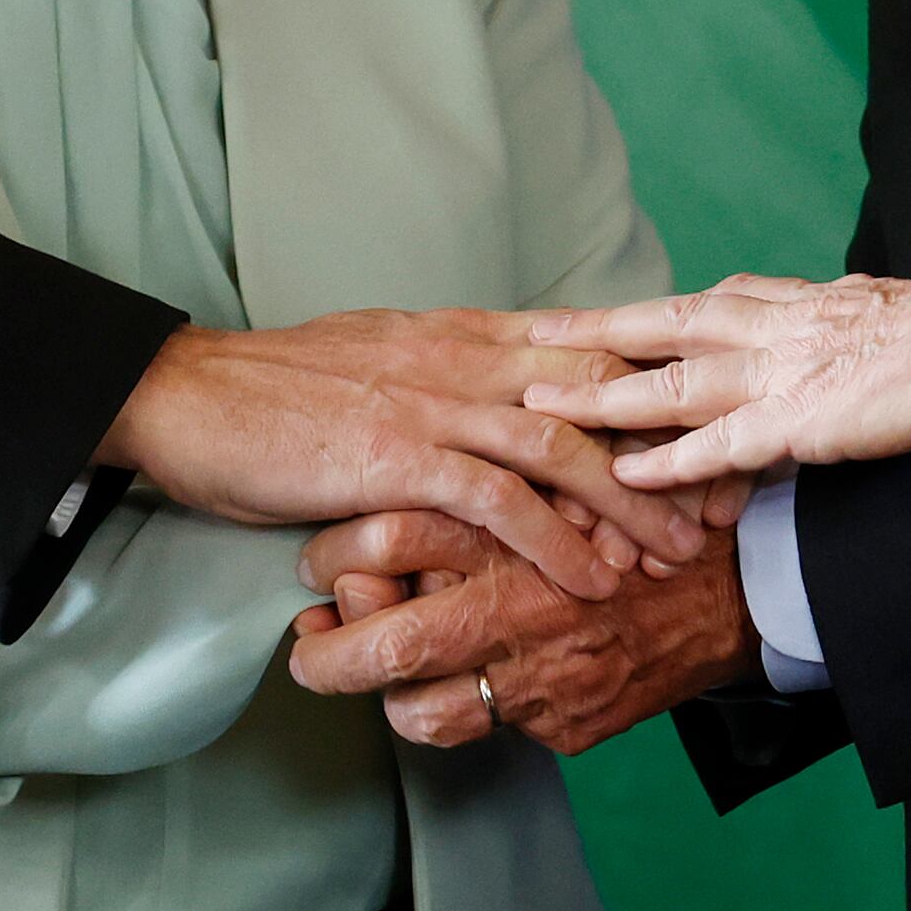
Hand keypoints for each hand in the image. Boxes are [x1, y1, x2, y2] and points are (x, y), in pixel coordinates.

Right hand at [99, 313, 707, 601]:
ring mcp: (431, 402)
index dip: (656, 389)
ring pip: (561, 444)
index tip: (713, 428)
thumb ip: (446, 373)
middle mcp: (461, 357)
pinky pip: (496, 499)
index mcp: (462, 332)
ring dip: (628, 502)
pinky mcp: (396, 454)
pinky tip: (589, 578)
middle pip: (595, 392)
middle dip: (668, 446)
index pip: (584, 349)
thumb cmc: (273, 391)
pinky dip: (553, 540)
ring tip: (676, 554)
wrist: (185, 396)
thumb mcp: (379, 361)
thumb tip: (495, 391)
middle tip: (725, 500)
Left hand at [283, 510, 752, 750]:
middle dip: (328, 658)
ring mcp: (544, 676)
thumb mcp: (545, 479)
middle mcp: (520, 604)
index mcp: (510, 526)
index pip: (389, 539)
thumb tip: (377, 535)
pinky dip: (458, 712)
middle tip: (307, 650)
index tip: (314, 564)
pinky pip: (483, 733)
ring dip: (387, 699)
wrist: (729, 588)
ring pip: (422, 712)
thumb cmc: (625, 521)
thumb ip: (466, 492)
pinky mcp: (566, 725)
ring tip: (378, 675)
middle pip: (390, 643)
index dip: (334, 556)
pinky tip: (461, 683)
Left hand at [514, 266, 910, 485]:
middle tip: (517, 341)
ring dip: (598, 397)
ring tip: (535, 409)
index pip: (682, 308)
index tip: (571, 327)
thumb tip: (784, 337)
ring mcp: (778, 372)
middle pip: (651, 327)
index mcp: (777, 301)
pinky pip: (719, 443)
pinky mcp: (803, 420)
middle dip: (582, 337)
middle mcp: (764, 325)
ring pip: (668, 381)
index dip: (623, 321)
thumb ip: (807, 330)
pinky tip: (624, 475)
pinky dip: (667, 459)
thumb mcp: (856, 316)